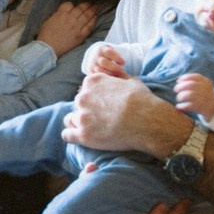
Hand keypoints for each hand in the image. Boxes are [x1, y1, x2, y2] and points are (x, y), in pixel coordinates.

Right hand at [37, 0, 98, 57]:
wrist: (48, 48)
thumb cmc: (46, 35)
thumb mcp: (48, 20)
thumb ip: (57, 15)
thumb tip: (62, 13)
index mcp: (61, 14)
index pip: (69, 4)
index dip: (72, 5)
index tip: (74, 7)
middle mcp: (70, 18)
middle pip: (80, 8)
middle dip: (86, 5)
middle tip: (90, 4)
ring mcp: (76, 27)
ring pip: (87, 16)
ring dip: (92, 11)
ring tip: (95, 8)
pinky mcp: (81, 35)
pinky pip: (89, 26)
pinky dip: (93, 21)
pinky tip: (95, 18)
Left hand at [62, 70, 188, 159]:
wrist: (146, 121)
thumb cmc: (142, 100)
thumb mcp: (130, 81)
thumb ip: (118, 78)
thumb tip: (117, 74)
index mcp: (92, 82)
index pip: (86, 89)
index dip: (94, 98)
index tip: (102, 106)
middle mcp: (83, 97)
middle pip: (79, 104)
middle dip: (87, 110)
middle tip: (101, 119)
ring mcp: (82, 116)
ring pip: (71, 119)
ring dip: (79, 123)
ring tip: (91, 129)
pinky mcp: (83, 135)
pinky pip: (67, 135)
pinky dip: (72, 136)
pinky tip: (80, 138)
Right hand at [84, 42, 125, 77]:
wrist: (97, 57)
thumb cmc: (110, 56)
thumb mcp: (113, 52)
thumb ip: (117, 56)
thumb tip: (125, 64)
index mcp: (101, 49)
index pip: (109, 52)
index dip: (117, 58)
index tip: (124, 63)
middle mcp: (95, 56)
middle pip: (103, 62)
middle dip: (114, 67)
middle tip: (122, 71)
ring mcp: (92, 64)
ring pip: (100, 71)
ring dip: (111, 74)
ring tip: (118, 76)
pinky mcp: (91, 72)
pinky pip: (98, 77)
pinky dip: (106, 79)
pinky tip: (112, 80)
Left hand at [173, 72, 213, 119]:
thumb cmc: (204, 94)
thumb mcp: (203, 85)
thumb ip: (193, 81)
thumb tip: (178, 81)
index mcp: (206, 82)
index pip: (196, 77)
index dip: (185, 78)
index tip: (178, 81)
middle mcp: (205, 89)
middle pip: (192, 85)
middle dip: (181, 86)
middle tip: (175, 89)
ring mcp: (203, 98)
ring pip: (190, 95)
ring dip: (181, 96)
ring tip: (178, 98)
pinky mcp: (201, 108)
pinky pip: (189, 106)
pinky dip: (182, 106)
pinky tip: (178, 106)